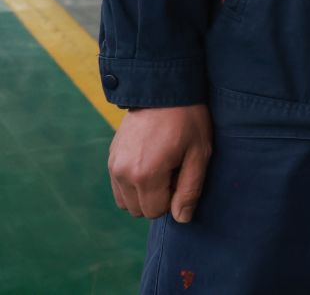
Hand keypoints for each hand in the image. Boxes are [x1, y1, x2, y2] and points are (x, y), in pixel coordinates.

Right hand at [108, 103, 211, 221]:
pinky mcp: (110, 158)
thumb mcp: (199, 153)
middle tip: (173, 169)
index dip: (174, 198)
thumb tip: (181, 219)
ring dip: (144, 193)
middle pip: (139, 210)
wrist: (163, 89)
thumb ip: (190, 189)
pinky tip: (149, 160)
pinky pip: (118, 186)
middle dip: (158, 198)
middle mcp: (123, 174)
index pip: (156, 212)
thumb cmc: (187, 120)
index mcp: (145, 176)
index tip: (182, 174)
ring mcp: (113, 166)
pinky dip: (133, 183)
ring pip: (126, 201)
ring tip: (162, 166)